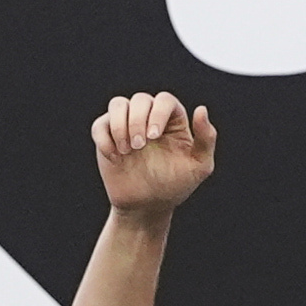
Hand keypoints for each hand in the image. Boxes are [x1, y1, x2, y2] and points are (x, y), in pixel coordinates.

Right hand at [94, 90, 218, 219]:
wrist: (147, 206)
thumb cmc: (175, 186)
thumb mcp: (199, 166)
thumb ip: (206, 138)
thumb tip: (201, 109)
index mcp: (172, 120)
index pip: (165, 100)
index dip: (158, 113)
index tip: (154, 136)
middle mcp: (149, 117)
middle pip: (140, 99)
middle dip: (137, 121)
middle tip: (139, 147)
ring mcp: (126, 125)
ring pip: (117, 104)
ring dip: (119, 125)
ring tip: (126, 150)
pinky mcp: (107, 137)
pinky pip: (99, 125)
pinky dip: (104, 138)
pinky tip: (114, 157)